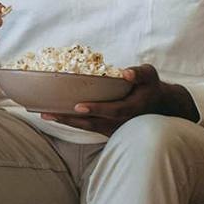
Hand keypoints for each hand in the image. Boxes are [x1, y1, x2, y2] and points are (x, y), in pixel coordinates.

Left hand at [40, 64, 198, 135]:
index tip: (78, 106)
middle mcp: (120, 123)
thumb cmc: (150, 87)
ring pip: (87, 127)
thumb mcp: (150, 75)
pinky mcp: (108, 131)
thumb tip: (126, 73)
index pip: (112, 111)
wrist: (158, 106)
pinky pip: (87, 128)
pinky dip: (71, 122)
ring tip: (45, 114)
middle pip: (92, 123)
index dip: (96, 109)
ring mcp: (113, 129)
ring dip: (66, 121)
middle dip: (69, 119)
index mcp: (131, 109)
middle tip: (48, 113)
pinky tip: (55, 115)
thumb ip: (140, 73)